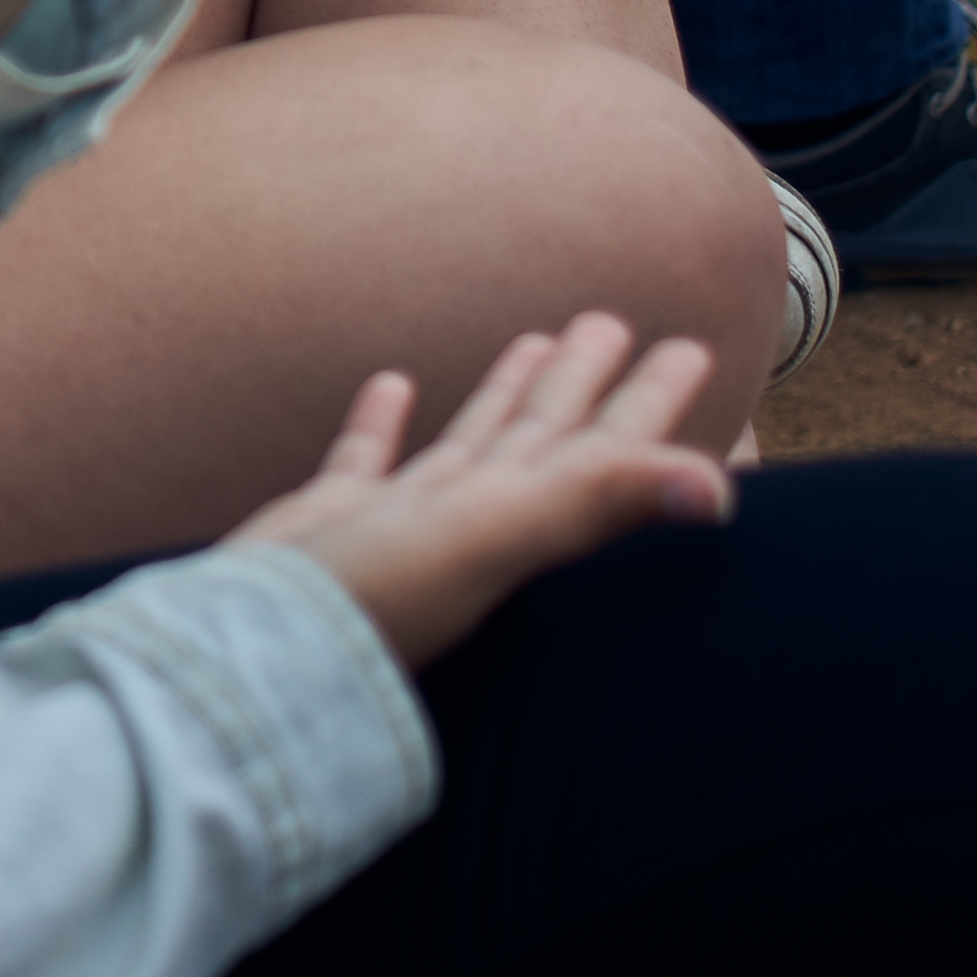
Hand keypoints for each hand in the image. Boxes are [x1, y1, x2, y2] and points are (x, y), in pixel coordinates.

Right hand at [227, 313, 730, 673]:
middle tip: (616, 324)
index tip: (686, 348)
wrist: (256, 653)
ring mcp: (406, 521)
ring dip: (507, 393)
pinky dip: (385, 422)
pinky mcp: (337, 521)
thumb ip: (594, 504)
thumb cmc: (376, 601)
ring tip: (537, 340)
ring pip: (474, 442)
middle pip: (546, 436)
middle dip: (586, 382)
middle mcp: (476, 518)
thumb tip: (721, 495)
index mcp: (521, 515)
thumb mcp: (491, 539)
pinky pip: (369, 460)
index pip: (600, 446)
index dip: (646, 401)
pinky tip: (395, 385)